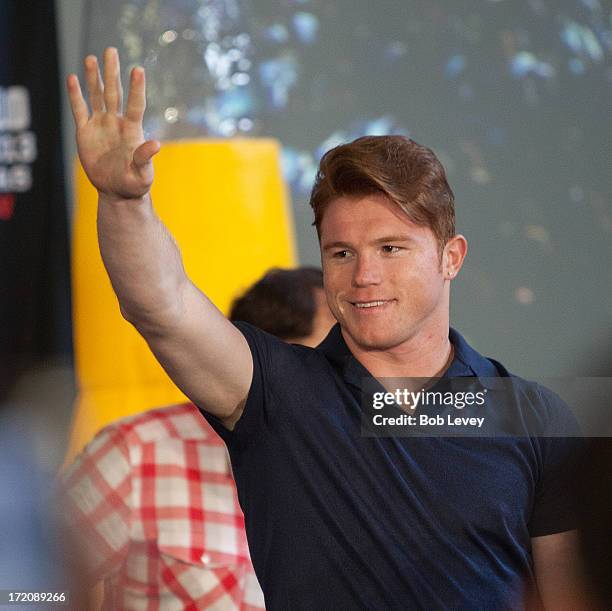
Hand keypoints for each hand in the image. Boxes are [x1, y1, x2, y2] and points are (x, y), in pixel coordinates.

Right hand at [67, 47, 159, 200]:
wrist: (117, 191)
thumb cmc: (135, 184)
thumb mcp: (142, 174)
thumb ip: (145, 158)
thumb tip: (156, 144)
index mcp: (132, 131)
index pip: (136, 105)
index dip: (137, 88)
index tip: (138, 70)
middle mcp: (116, 123)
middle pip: (114, 93)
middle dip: (112, 73)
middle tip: (111, 50)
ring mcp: (100, 125)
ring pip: (96, 96)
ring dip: (93, 78)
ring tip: (91, 58)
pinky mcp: (85, 132)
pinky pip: (79, 110)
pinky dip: (75, 95)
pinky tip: (73, 79)